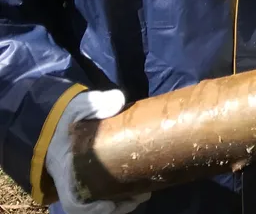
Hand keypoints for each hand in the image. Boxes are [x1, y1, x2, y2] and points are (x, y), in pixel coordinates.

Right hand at [46, 90, 150, 213]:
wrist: (62, 117)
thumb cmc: (68, 115)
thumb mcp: (77, 107)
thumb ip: (95, 103)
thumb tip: (118, 101)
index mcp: (65, 169)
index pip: (73, 201)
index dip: (91, 209)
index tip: (110, 204)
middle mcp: (73, 180)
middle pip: (93, 206)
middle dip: (118, 205)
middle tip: (141, 195)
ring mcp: (85, 179)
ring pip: (103, 201)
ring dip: (124, 201)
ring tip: (146, 192)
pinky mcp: (97, 174)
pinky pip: (108, 191)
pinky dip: (124, 193)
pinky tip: (142, 184)